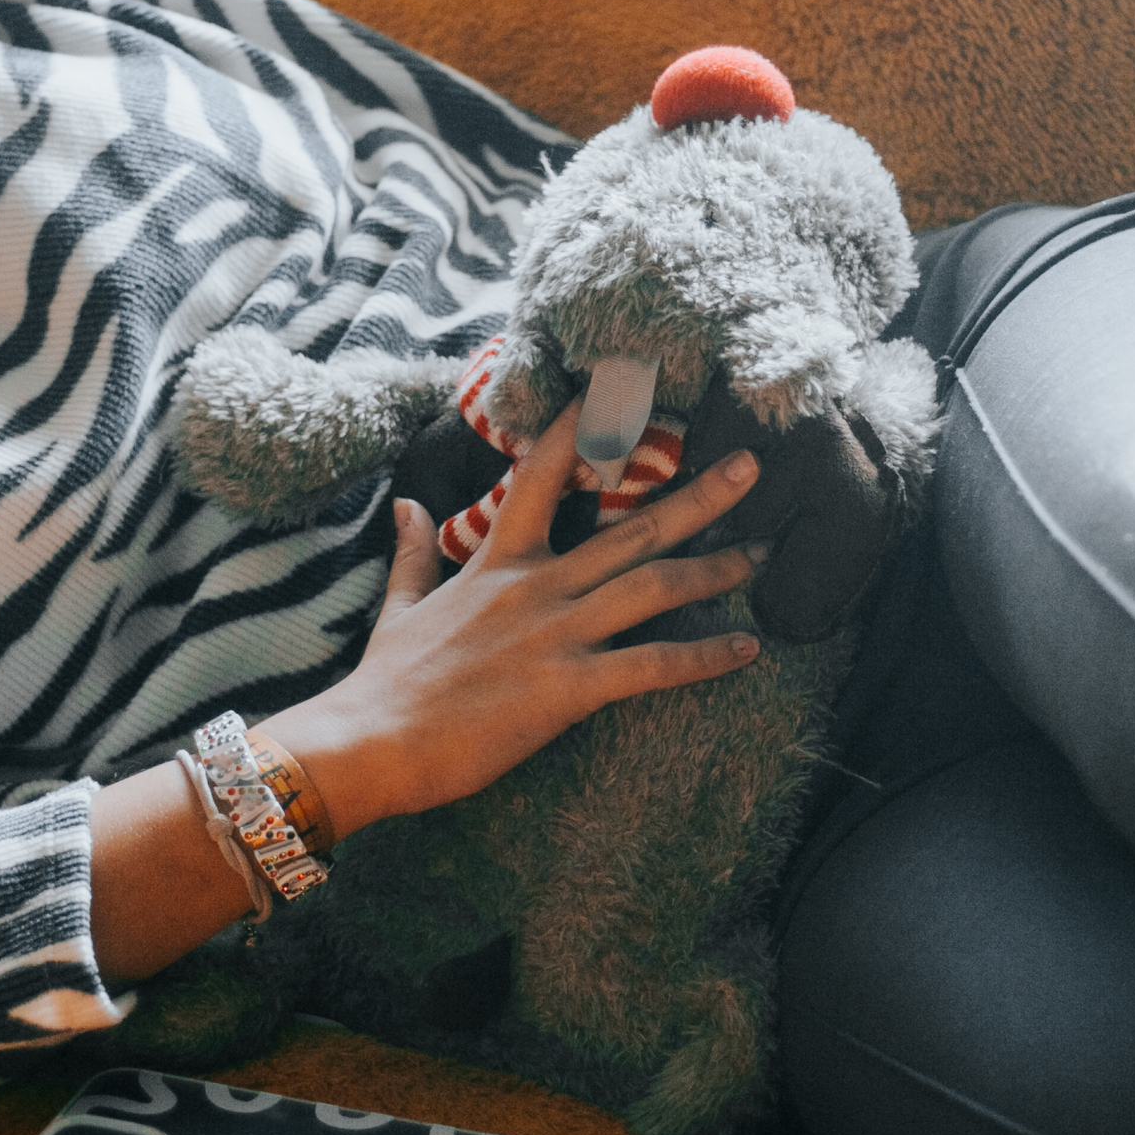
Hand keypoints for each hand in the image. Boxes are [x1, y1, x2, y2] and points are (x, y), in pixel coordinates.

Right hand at [267, 419, 768, 839]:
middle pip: (633, 528)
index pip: (543, 473)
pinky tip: (747, 649)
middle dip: (698, 497)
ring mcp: (557, 634)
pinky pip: (652, 666)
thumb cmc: (386, 682)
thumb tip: (406, 505)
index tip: (619, 392)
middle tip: (752, 467)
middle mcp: (538, 587)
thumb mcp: (399, 605)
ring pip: (654, 586)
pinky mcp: (569, 687)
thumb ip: (411, 551)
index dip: (581, 428)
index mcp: (499, 562)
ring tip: (762, 554)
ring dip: (715, 569)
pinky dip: (704, 657)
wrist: (371, 742)